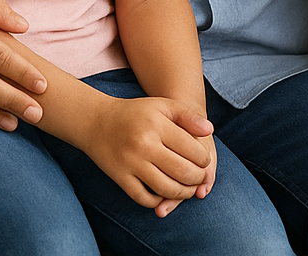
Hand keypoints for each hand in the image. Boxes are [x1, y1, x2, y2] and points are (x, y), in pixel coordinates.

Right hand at [82, 95, 214, 210]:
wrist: (97, 122)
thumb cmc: (136, 113)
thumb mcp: (162, 105)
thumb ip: (188, 116)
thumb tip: (210, 130)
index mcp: (157, 125)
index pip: (192, 150)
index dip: (204, 159)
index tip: (205, 161)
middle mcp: (144, 145)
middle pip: (182, 171)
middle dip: (197, 179)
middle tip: (201, 178)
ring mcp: (131, 163)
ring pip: (166, 189)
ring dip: (183, 193)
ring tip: (189, 189)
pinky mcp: (120, 178)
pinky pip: (144, 198)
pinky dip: (158, 201)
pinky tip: (166, 194)